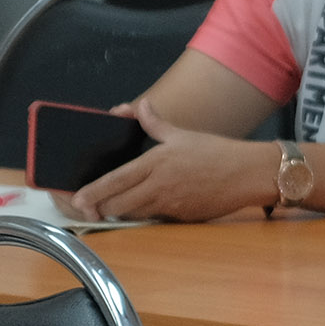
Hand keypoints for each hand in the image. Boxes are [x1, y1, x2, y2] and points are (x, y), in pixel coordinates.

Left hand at [62, 102, 282, 222]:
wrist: (247, 174)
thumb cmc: (216, 152)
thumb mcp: (182, 134)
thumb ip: (155, 123)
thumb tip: (139, 106)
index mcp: (155, 164)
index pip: (116, 181)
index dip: (94, 193)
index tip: (77, 199)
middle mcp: (159, 187)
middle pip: (119, 206)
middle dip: (101, 209)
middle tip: (89, 208)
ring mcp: (170, 206)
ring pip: (134, 215)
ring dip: (121, 214)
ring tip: (110, 209)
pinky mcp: (182, 218)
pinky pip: (155, 219)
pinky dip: (144, 216)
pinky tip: (143, 209)